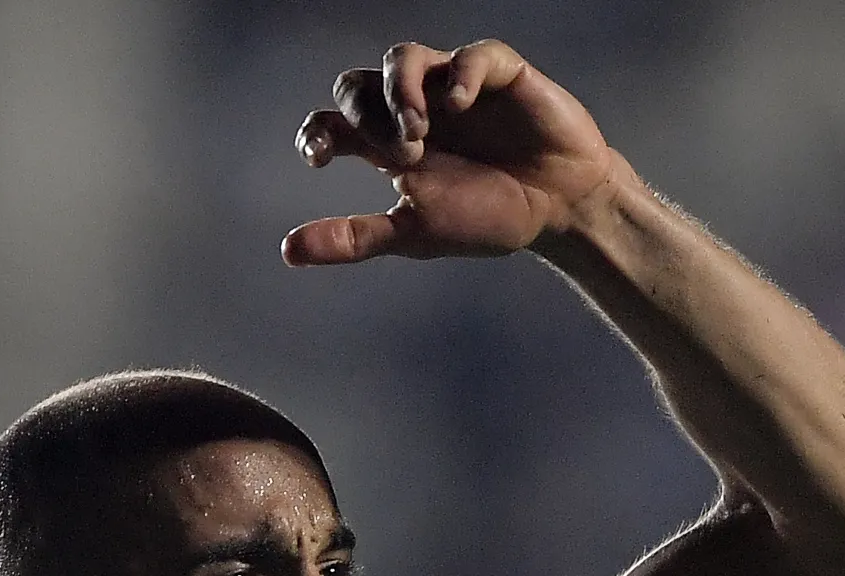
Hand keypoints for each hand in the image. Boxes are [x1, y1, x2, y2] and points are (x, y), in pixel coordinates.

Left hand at [285, 40, 623, 265]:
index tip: (320, 157)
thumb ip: (352, 238)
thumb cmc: (485, 217)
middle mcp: (413, 107)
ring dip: (399, 92)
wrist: (557, 211)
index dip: (317, 131)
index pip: (332, 120)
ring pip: (401, 57)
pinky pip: (470, 55)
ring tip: (418, 133)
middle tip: (397, 156)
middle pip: (356, 84)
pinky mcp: (499, 72)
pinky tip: (462, 106)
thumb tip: (287, 251)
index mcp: (386, 143)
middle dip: (362, 114)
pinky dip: (459, 75)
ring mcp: (453, 86)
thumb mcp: (411, 232)